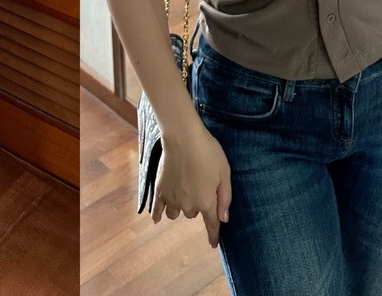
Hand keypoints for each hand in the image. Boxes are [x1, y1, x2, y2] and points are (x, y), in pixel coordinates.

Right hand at [151, 118, 231, 247]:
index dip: (214, 235)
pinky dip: (157, 214)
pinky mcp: (160, 189)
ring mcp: (172, 198)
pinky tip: (156, 219)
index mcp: (206, 202)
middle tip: (199, 185)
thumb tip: (223, 219)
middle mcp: (188, 204)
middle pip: (193, 214)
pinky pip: (157, 208)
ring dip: (181, 207)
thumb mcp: (225, 173)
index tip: (213, 244)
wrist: (183, 137)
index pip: (212, 224)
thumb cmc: (208, 152)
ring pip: (176, 213)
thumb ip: (225, 198)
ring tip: (182, 194)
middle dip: (197, 205)